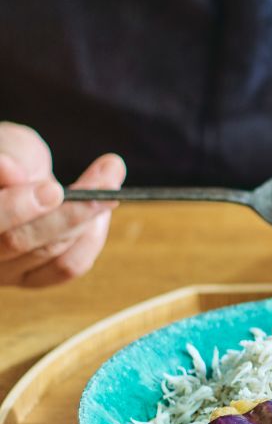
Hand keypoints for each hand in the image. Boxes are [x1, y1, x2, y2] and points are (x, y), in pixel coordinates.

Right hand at [0, 122, 125, 286]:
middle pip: (20, 240)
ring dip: (89, 215)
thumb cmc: (5, 154)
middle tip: (108, 178)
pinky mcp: (29, 277)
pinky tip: (101, 210)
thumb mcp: (6, 145)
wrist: (9, 169)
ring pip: (50, 252)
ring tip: (110, 174)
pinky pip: (67, 267)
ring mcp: (0, 270)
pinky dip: (91, 238)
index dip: (17, 208)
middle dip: (70, 210)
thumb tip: (8, 169)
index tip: (54, 189)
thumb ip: (6, 157)